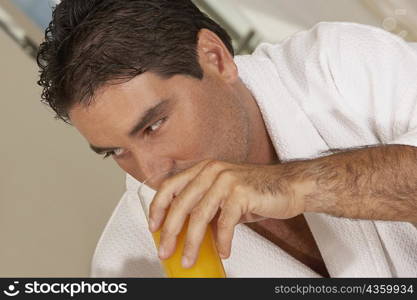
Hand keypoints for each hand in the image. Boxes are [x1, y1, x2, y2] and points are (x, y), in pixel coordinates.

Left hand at [148, 159, 304, 267]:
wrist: (289, 185)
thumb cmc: (257, 191)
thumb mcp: (225, 195)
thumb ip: (205, 207)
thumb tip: (186, 231)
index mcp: (204, 169)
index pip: (170, 185)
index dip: (158, 207)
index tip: (153, 226)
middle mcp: (212, 170)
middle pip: (181, 203)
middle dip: (170, 231)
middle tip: (165, 250)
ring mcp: (226, 180)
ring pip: (199, 216)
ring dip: (192, 242)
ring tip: (188, 259)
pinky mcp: (240, 192)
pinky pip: (225, 223)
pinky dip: (222, 241)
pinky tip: (223, 251)